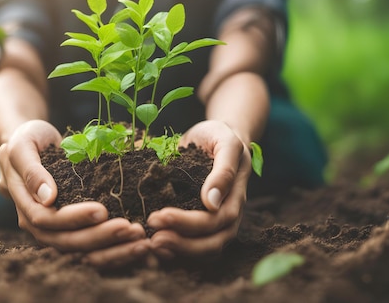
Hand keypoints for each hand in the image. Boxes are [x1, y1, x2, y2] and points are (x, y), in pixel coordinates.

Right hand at [0, 120, 149, 266]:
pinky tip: (137, 245)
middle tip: (130, 229)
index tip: (102, 210)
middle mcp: (38, 225)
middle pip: (67, 242)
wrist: (32, 145)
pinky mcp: (73, 232)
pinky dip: (115, 250)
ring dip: (112, 250)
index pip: (47, 219)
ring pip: (81, 251)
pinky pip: (92, 248)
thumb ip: (32, 170)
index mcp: (24, 205)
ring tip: (140, 243)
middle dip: (100, 237)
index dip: (74, 218)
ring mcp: (55, 232)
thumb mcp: (23, 146)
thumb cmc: (27, 140)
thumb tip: (47, 198)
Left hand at [147, 120, 250, 258]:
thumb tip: (212, 203)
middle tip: (154, 237)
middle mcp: (228, 215)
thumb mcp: (225, 143)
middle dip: (182, 244)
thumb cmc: (219, 136)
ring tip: (152, 244)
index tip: (160, 215)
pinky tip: (154, 246)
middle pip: (212, 243)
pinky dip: (175, 252)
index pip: (216, 220)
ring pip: (203, 251)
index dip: (189, 223)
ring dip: (178, 252)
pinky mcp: (200, 224)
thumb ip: (223, 170)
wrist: (214, 136)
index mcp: (235, 196)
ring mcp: (216, 223)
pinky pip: (192, 246)